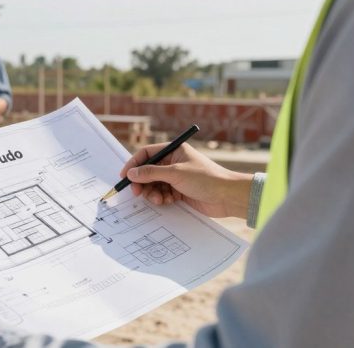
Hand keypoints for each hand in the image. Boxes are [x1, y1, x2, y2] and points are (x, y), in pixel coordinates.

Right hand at [120, 142, 252, 218]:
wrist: (228, 197)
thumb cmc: (206, 179)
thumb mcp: (176, 173)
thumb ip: (151, 172)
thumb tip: (131, 173)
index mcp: (173, 151)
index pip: (147, 153)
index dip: (134, 164)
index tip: (124, 176)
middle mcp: (173, 163)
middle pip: (148, 171)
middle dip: (142, 182)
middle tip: (137, 193)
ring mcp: (176, 178)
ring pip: (154, 185)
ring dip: (152, 193)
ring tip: (158, 199)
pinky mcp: (179, 192)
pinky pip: (162, 194)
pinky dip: (161, 199)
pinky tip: (167, 202)